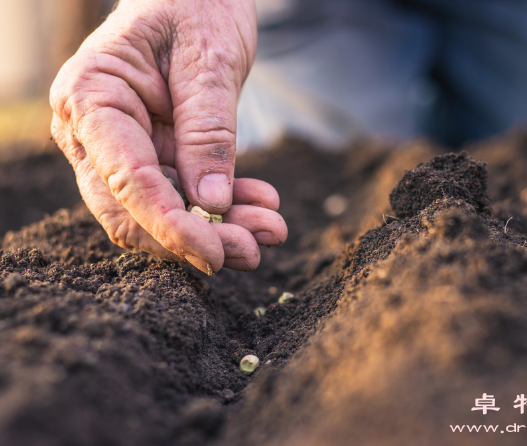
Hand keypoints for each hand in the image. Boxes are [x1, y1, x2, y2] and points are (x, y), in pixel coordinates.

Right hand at [50, 0, 286, 273]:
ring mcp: (121, 147)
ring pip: (161, 212)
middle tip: (254, 250)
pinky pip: (182, 196)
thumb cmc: (197, 4)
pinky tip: (262, 205)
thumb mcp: (210, 61)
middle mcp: (94, 131)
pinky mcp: (153, 154)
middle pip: (133, 211)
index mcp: (91, 97)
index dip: (170, 226)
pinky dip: (223, 208)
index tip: (216, 254)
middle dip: (195, 239)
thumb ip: (208, 132)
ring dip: (217, 229)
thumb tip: (213, 205)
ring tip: (272, 229)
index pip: (126, 180)